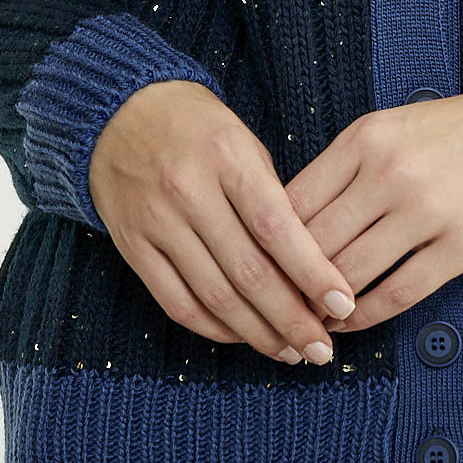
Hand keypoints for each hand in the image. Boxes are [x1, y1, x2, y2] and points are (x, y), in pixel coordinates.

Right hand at [88, 81, 358, 363]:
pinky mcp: (132, 246)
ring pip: (214, 296)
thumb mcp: (244, 141)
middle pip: (248, 273)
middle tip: (322, 350)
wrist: (118, 111)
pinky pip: (177, 302)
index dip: (312, 273)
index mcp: (227, 157)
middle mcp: (189, 191)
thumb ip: (273, 198)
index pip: (276, 227)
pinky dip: (213, 328)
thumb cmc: (197, 127)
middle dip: (292, 319)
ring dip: (257, 334)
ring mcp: (156, 222)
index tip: (344, 304)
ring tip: (290, 352)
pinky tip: (243, 337)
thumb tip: (310, 266)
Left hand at [281, 84, 462, 337]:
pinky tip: (351, 322)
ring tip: (308, 319)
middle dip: (288, 282)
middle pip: (316, 242)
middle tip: (271, 306)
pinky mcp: (461, 245)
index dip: (267, 242)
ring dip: (323, 305)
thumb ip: (341, 168)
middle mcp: (391, 173)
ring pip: (351, 273)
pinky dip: (366, 315)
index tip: (258, 266)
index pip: (294, 200)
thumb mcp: (388, 128)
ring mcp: (428, 210)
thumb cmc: (453, 132)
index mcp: (366, 139)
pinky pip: (399, 293)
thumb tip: (289, 224)